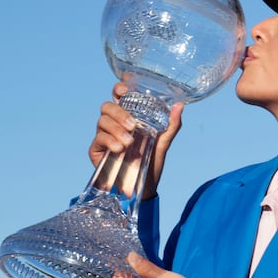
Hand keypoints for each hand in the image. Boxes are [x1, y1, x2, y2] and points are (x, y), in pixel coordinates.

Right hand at [89, 83, 183, 198]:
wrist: (145, 187)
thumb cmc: (151, 162)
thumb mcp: (163, 143)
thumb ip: (170, 125)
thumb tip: (180, 105)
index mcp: (127, 118)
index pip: (118, 98)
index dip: (118, 90)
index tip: (124, 90)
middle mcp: (113, 124)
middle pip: (107, 107)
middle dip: (119, 113)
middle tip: (133, 125)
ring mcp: (103, 136)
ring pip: (102, 121)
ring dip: (116, 129)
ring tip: (129, 142)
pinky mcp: (96, 150)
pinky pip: (98, 139)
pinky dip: (109, 141)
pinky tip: (119, 148)